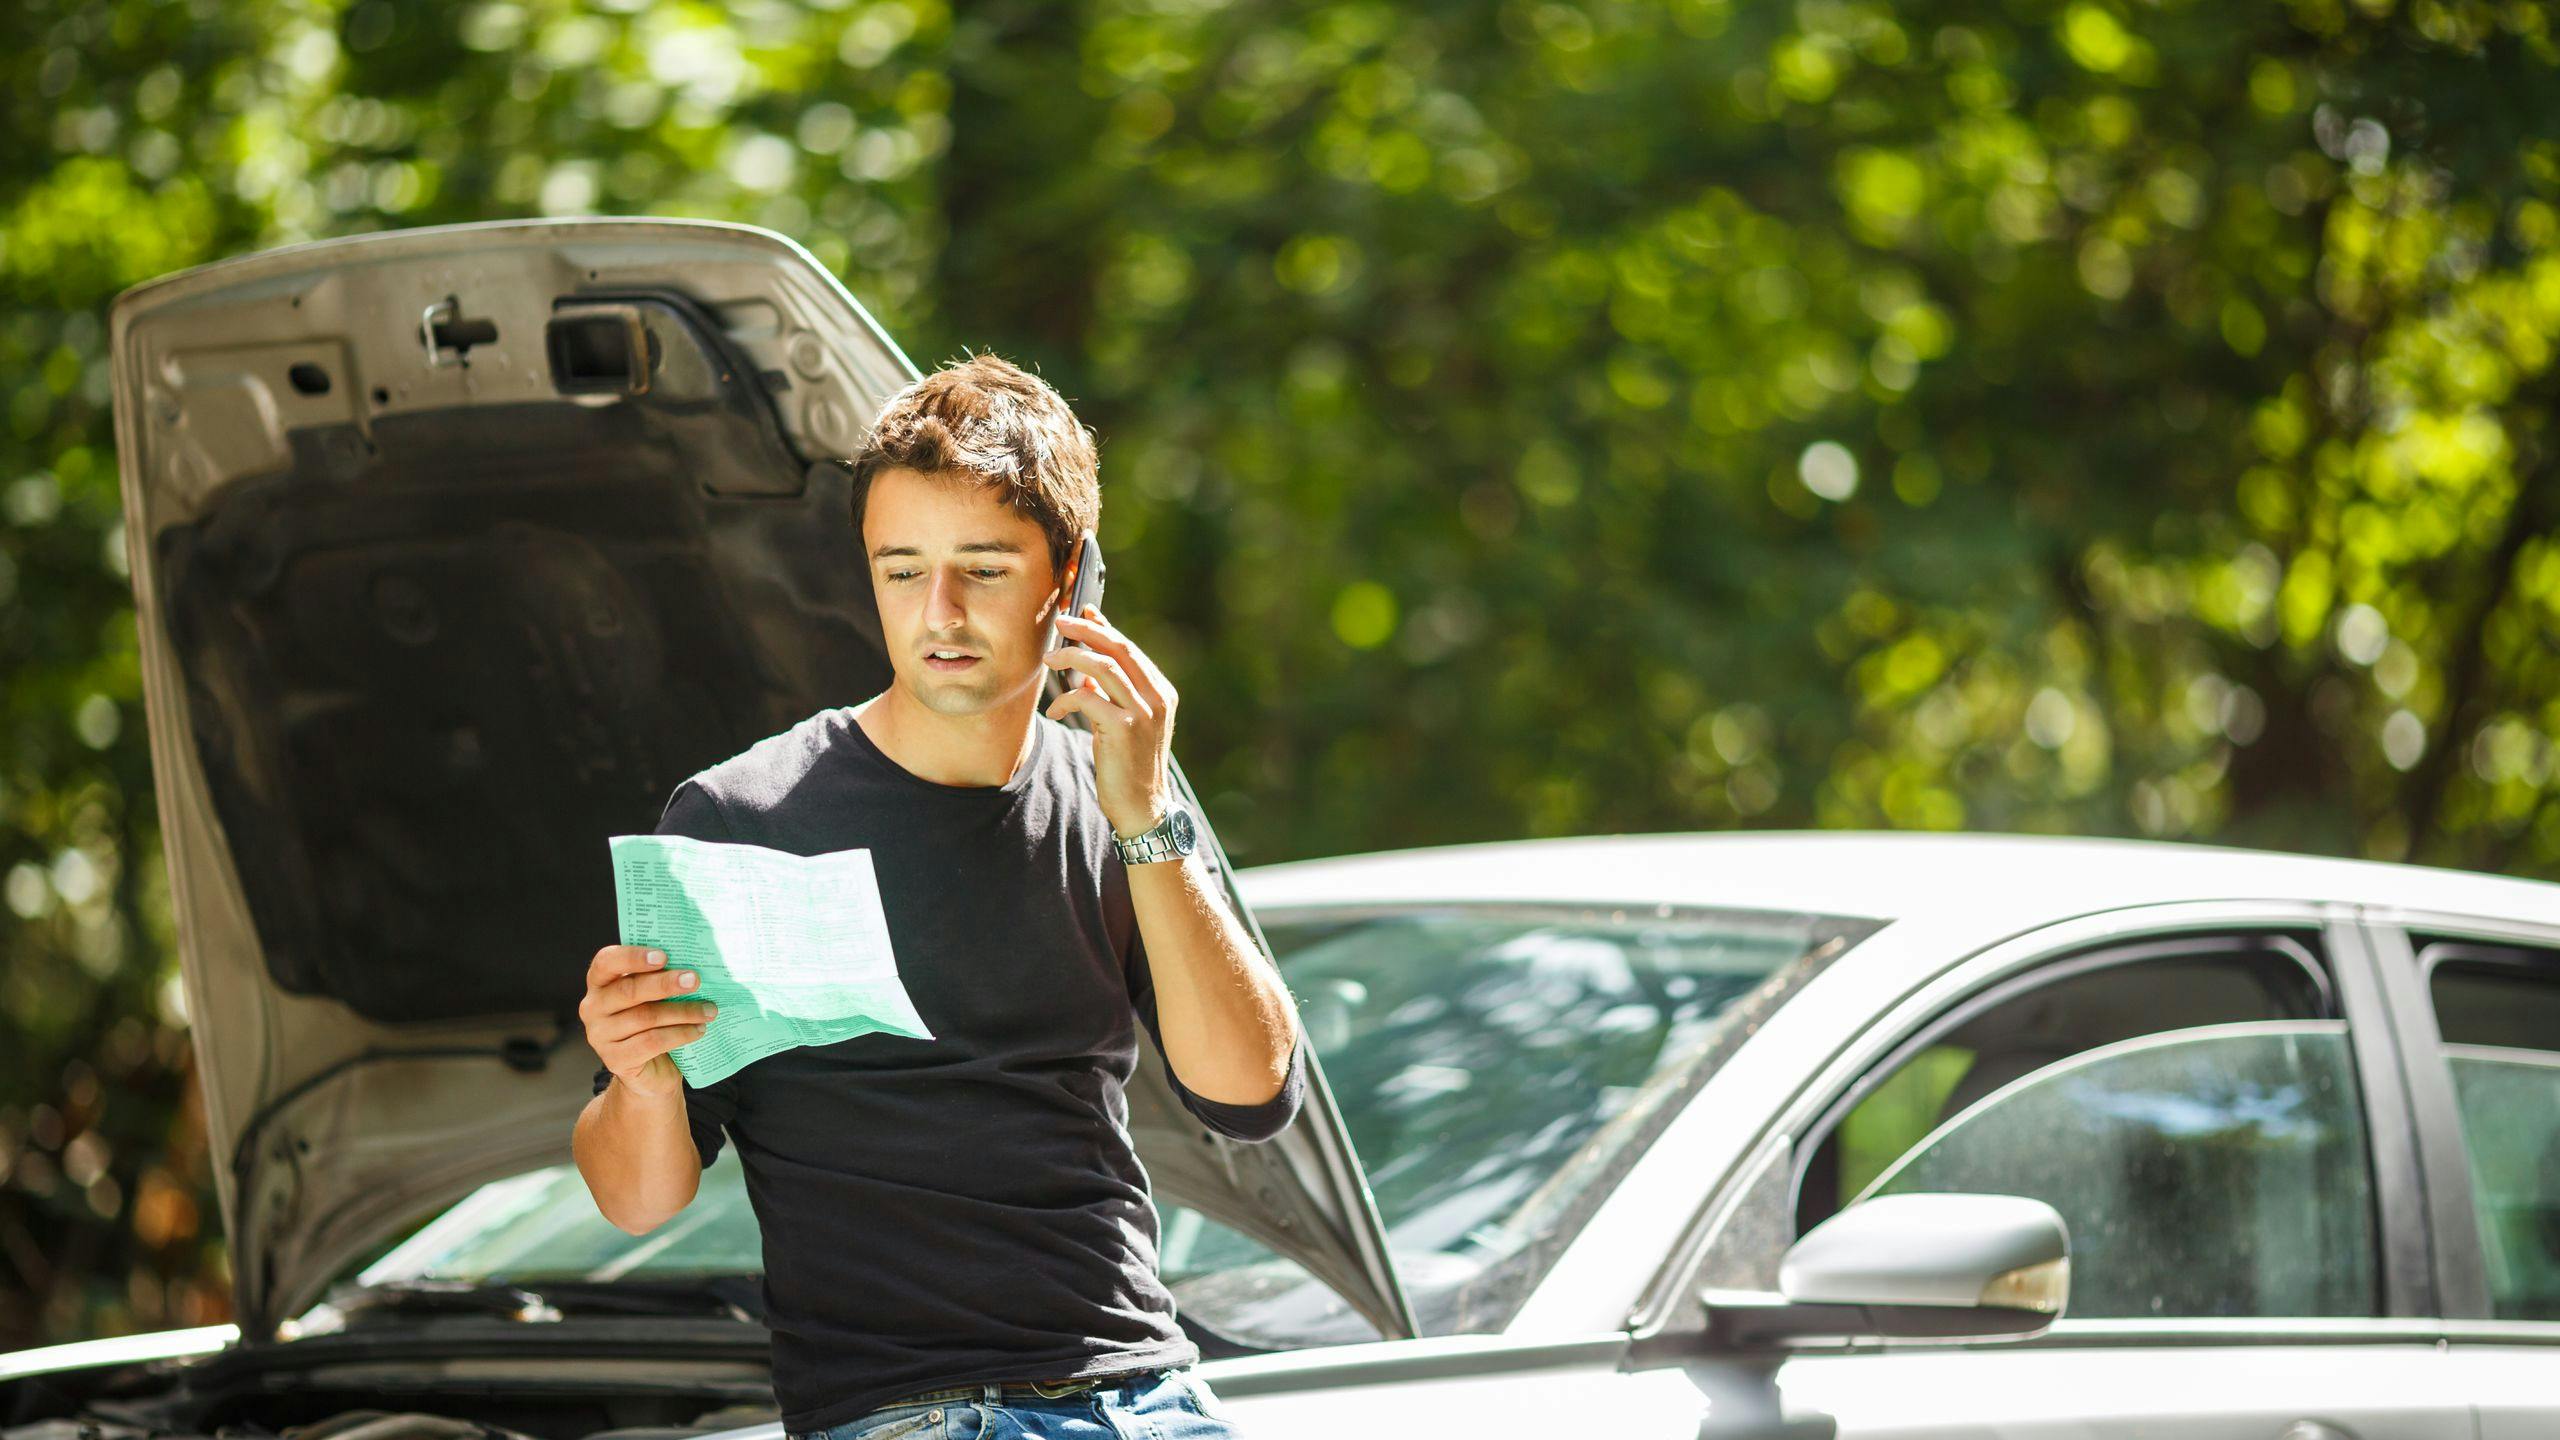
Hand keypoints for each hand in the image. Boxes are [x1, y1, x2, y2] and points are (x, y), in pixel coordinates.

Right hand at [580, 944, 718, 1097]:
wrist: (651, 1070)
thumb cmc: (655, 1021)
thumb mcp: (654, 995)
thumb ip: (661, 977)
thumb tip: (692, 965)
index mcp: (600, 982)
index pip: (607, 961)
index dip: (632, 957)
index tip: (663, 956)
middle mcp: (593, 1007)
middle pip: (629, 990)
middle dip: (665, 984)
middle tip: (694, 980)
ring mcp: (599, 1035)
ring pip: (645, 1017)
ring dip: (682, 1011)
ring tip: (709, 1010)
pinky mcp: (615, 1059)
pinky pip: (651, 1042)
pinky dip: (680, 1034)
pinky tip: (698, 1030)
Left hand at [1042, 604, 1177, 839]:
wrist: (1141, 807)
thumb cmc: (1129, 765)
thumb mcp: (1123, 723)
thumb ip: (1111, 694)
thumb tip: (1085, 669)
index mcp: (1161, 693)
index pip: (1130, 648)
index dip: (1103, 627)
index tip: (1082, 612)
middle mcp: (1157, 698)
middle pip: (1119, 649)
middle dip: (1086, 631)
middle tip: (1060, 623)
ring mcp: (1144, 713)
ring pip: (1104, 668)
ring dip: (1072, 658)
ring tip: (1049, 659)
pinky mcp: (1125, 730)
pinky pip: (1088, 698)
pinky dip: (1066, 698)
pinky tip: (1055, 710)